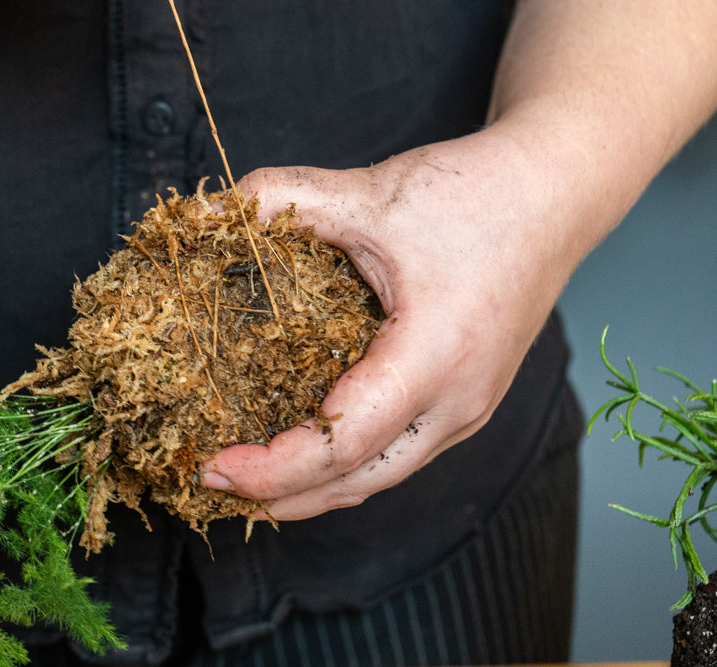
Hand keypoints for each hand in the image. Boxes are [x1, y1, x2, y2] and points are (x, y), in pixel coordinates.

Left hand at [198, 0, 716, 520]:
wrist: (555, 193)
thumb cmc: (477, 195)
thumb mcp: (369, 193)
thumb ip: (281, 199)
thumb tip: (203, 214)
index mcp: (434, 358)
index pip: (342, 444)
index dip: (273, 468)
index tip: (214, 467)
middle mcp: (457, 402)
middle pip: (358, 480)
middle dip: (283, 496)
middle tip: (213, 482)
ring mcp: (467, 409)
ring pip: (381, 476)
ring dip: (313, 488)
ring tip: (249, 480)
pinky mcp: (466, 402)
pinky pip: (398, 454)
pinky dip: (345, 464)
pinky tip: (304, 448)